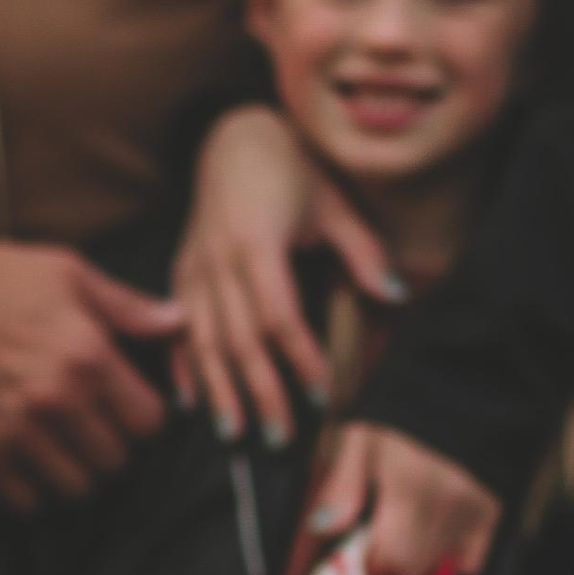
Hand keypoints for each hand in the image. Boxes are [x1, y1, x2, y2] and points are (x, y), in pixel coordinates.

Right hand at [0, 241, 183, 509]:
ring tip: (59, 446)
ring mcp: (16, 432)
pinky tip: (26, 459)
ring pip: (78, 489)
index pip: (149, 423)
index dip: (140, 416)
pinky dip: (32, 489)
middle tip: (88, 427)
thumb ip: (127, 307)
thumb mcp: (68, 272)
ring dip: (74, 472)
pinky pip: (27, 502)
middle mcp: (56, 399)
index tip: (124, 408)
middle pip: (117, 462)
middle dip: (109, 446)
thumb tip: (177, 323)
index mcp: (87, 355)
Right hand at [173, 106, 398, 446]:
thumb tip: (396, 294)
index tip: (323, 393)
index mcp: (257, 241)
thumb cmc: (291, 166)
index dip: (300, 358)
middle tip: (279, 437)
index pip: (279, 316)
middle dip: (260, 391)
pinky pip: (177, 329)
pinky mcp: (180, 274)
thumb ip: (362, 250)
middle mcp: (219, 259)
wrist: (234, 137)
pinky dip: (184, 367)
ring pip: (202, 342)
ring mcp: (194, 268)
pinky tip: (192, 403)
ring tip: (234, 435)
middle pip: (239, 339)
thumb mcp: (335, 201)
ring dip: (220, 392)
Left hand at [307, 422, 500, 574]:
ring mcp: (472, 510)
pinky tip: (442, 532)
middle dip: (393, 564)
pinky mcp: (493, 508)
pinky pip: (474, 558)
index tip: (366, 548)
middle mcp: (444, 507)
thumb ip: (343, 486)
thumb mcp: (364, 436)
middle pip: (413, 571)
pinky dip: (457, 555)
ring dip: (422, 558)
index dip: (371, 563)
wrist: (467, 378)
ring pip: (441, 566)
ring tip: (413, 527)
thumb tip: (322, 527)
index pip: (388, 562)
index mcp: (407, 490)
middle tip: (386, 538)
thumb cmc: (407, 406)